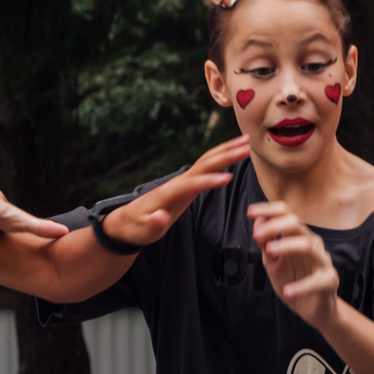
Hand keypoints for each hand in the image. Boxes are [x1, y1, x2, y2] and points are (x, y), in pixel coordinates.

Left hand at [102, 136, 252, 246]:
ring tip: (246, 141)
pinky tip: (233, 153)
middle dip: (225, 155)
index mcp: (168, 193)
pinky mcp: (186, 184)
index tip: (228, 179)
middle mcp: (177, 182)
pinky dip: (221, 157)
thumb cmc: (136, 228)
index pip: (191, 185)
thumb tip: (161, 217)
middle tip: (247, 145)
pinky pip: (206, 167)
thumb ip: (153, 224)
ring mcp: (182, 181)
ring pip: (206, 161)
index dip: (208, 182)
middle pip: (204, 164)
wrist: (127, 221)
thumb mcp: (143, 231)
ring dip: (226, 150)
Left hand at [248, 199, 337, 324]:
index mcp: (297, 237)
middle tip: (257, 235)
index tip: (249, 212)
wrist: (311, 309)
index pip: (286, 215)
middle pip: (297, 225)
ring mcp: (322, 261)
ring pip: (309, 246)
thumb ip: (265, 243)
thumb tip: (257, 220)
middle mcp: (312, 244)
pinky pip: (317, 280)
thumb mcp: (272, 262)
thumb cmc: (293, 281)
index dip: (269, 210)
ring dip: (288, 246)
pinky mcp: (330, 280)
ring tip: (269, 252)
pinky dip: (301, 286)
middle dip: (276, 226)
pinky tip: (287, 291)